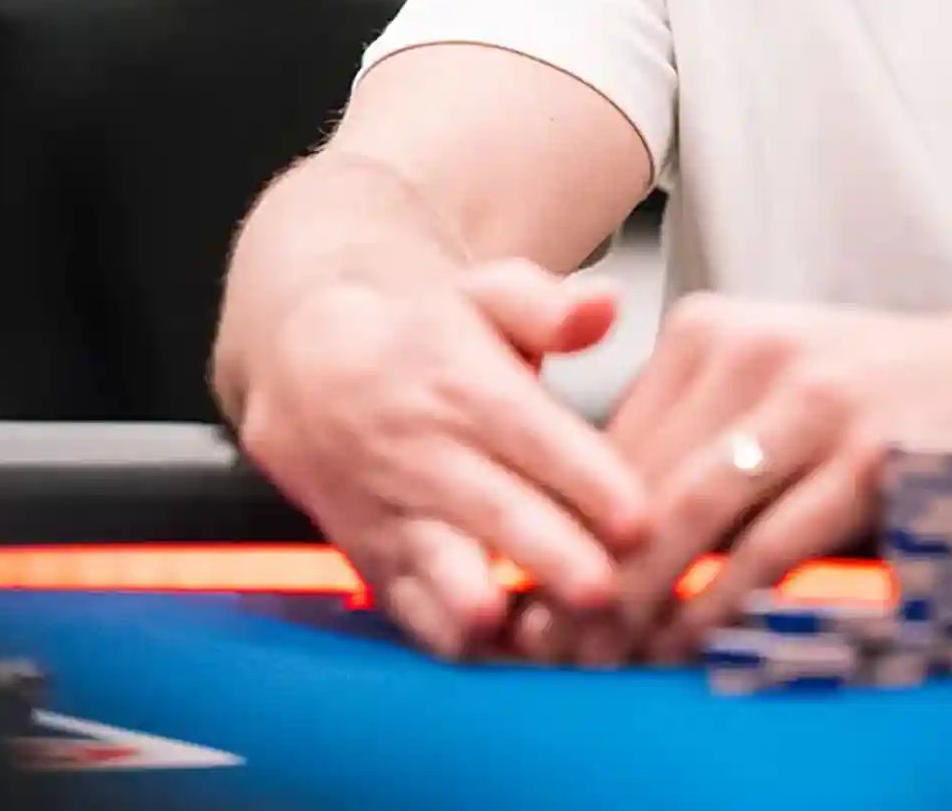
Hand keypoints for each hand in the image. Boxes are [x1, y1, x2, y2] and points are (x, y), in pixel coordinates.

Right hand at [230, 259, 653, 656]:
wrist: (310, 370)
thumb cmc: (422, 335)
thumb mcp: (483, 293)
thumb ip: (549, 304)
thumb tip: (603, 306)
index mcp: (468, 390)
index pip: (535, 440)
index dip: (590, 484)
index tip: (640, 520)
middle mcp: (430, 458)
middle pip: (500, 518)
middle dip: (555, 562)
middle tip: (608, 594)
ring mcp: (400, 518)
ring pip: (446, 578)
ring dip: (499, 613)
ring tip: (554, 641)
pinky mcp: (378, 564)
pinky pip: (411, 615)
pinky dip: (455, 642)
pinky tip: (510, 658)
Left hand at [537, 295, 951, 667]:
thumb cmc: (882, 396)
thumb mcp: (776, 385)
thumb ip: (697, 438)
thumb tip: (600, 534)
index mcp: (714, 328)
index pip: (608, 441)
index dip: (559, 524)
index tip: (524, 589)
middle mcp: (754, 353)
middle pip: (634, 483)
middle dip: (581, 573)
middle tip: (540, 643)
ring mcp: (812, 402)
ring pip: (687, 519)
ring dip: (634, 602)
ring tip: (600, 658)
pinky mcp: (863, 457)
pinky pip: (766, 550)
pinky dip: (716, 610)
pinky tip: (687, 650)